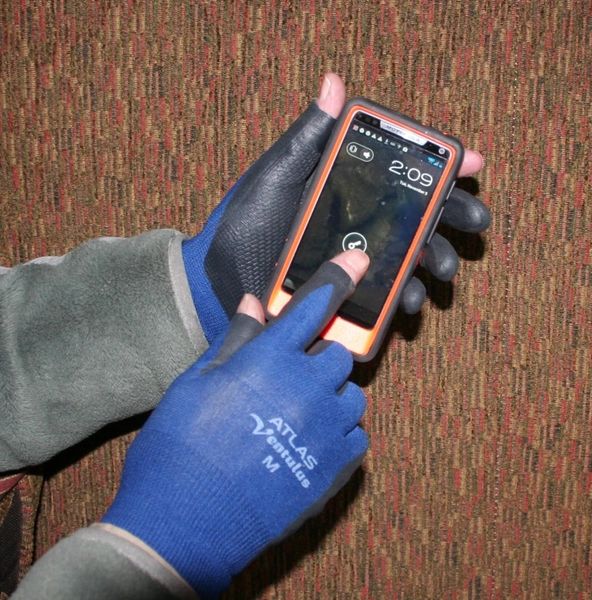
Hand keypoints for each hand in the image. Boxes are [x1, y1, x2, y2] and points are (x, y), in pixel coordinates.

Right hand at [103, 250, 370, 596]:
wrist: (185, 525)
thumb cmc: (179, 447)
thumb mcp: (196, 384)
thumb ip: (235, 339)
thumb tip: (255, 302)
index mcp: (269, 360)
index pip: (314, 305)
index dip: (338, 276)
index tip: (358, 259)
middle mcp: (306, 388)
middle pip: (338, 353)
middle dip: (320, 356)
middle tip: (291, 376)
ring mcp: (325, 430)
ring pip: (351, 395)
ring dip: (331, 396)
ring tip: (298, 415)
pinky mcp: (336, 469)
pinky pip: (357, 436)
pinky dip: (340, 433)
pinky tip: (309, 443)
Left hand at [182, 73, 489, 340]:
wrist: (223, 277)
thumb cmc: (246, 222)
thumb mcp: (276, 175)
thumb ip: (308, 138)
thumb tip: (334, 84)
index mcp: (347, 186)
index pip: (401, 171)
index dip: (438, 165)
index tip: (469, 161)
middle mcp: (359, 220)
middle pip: (418, 214)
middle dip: (452, 216)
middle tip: (474, 220)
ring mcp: (356, 256)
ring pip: (410, 255)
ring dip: (435, 258)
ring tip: (443, 267)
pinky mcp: (348, 290)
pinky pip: (384, 292)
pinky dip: (402, 295)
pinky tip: (408, 299)